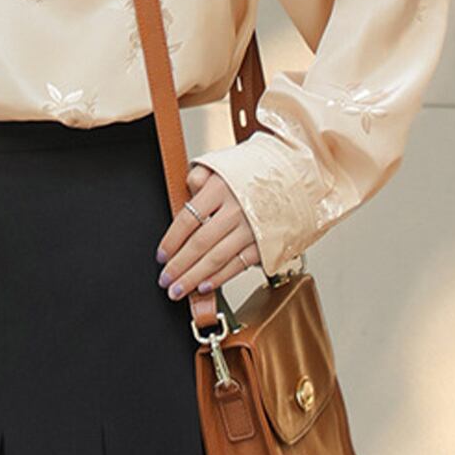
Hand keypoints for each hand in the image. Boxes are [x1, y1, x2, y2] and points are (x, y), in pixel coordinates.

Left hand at [154, 162, 259, 298]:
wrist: (294, 174)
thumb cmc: (251, 171)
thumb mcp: (221, 164)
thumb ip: (198, 177)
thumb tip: (186, 193)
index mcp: (220, 188)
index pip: (188, 219)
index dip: (171, 240)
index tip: (161, 256)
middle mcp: (236, 209)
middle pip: (200, 243)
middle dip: (179, 266)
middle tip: (165, 281)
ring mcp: (252, 228)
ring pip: (218, 258)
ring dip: (195, 277)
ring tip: (178, 290)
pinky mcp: (266, 243)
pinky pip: (239, 264)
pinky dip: (220, 277)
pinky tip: (205, 286)